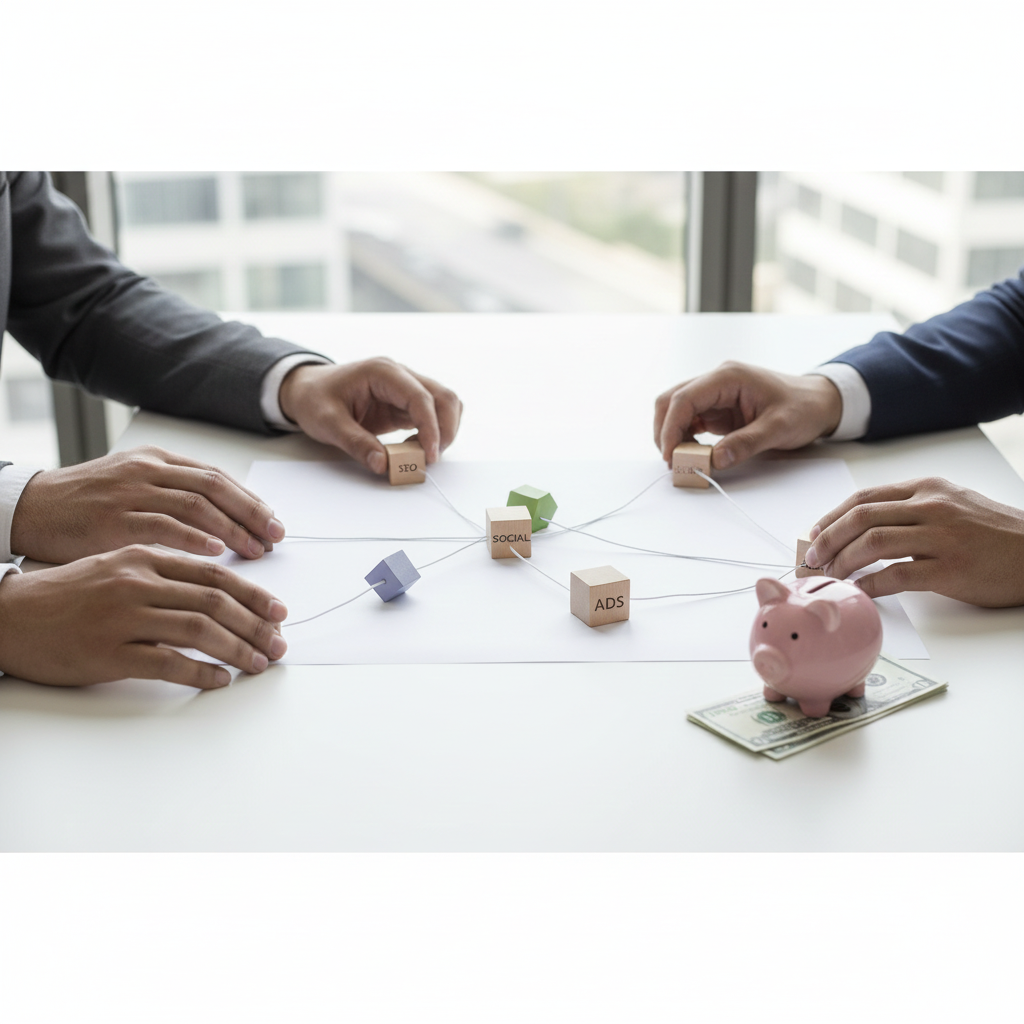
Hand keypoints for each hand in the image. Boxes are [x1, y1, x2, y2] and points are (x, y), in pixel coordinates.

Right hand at [0, 545, 288, 687]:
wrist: (9, 615)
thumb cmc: (67, 593)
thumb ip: (165, 572)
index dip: (253, 593)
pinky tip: (221, 680)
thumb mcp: (118, 566)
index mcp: (143, 558)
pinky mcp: (109, 653)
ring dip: (238, 649)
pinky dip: (201, 673)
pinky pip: (168, 664)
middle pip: (214, 601)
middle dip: (255, 623)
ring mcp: (123, 618)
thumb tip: (218, 592)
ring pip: (198, 630)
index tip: (279, 610)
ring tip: (259, 662)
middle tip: (279, 641)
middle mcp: (137, 583)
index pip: (213, 574)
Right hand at [10, 446, 284, 564]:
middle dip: (251, 514)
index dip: (250, 501)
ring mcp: (129, 494)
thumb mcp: (135, 487)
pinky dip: (193, 540)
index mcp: (156, 461)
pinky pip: (161, 528)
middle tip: (276, 540)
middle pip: (214, 488)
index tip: (275, 524)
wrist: (29, 510)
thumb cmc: (87, 505)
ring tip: (256, 553)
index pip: (216, 477)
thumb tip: (228, 520)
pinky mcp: (111, 522)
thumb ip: (176, 497)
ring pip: (195, 506)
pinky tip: (215, 555)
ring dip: (232, 531)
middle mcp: (147, 472)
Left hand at [278, 358, 462, 474]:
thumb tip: (383, 464)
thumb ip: (356, 443)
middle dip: (445, 430)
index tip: (429, 456)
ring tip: (422, 454)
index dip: (431, 427)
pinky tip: (416, 448)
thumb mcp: (327, 422)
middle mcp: (400, 375)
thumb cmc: (314, 399)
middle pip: (443, 397)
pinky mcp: (405, 404)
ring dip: (444, 431)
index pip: (420, 397)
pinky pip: (433, 415)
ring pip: (444, 405)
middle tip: (430, 458)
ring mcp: (405, 388)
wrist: (307, 390)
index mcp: (382, 372)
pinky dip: (434, 433)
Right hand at [654, 361, 842, 468]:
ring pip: (675, 410)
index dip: (671, 427)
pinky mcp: (716, 408)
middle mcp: (716, 381)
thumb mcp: (779, 428)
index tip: (670, 455)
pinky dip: (684, 437)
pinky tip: (692, 453)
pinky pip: (689, 420)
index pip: (684, 398)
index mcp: (728, 377)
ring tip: (682, 460)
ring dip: (672, 435)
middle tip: (672, 461)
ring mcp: (715, 394)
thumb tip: (714, 460)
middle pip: (671, 401)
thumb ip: (746, 443)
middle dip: (665, 431)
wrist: (818, 402)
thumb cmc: (803, 408)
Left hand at [805, 477, 1023, 606]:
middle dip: (828, 540)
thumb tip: (863, 528)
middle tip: (813, 558)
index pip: (865, 497)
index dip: (832, 516)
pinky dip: (870, 584)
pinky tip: (859, 591)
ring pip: (873, 543)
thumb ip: (912, 511)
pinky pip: (897, 576)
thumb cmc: (994, 534)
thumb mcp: (953, 505)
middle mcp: (932, 507)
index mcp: (928, 489)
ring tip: (831, 576)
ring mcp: (941, 537)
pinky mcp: (950, 569)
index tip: (815, 533)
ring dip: (843, 562)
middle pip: (861, 518)